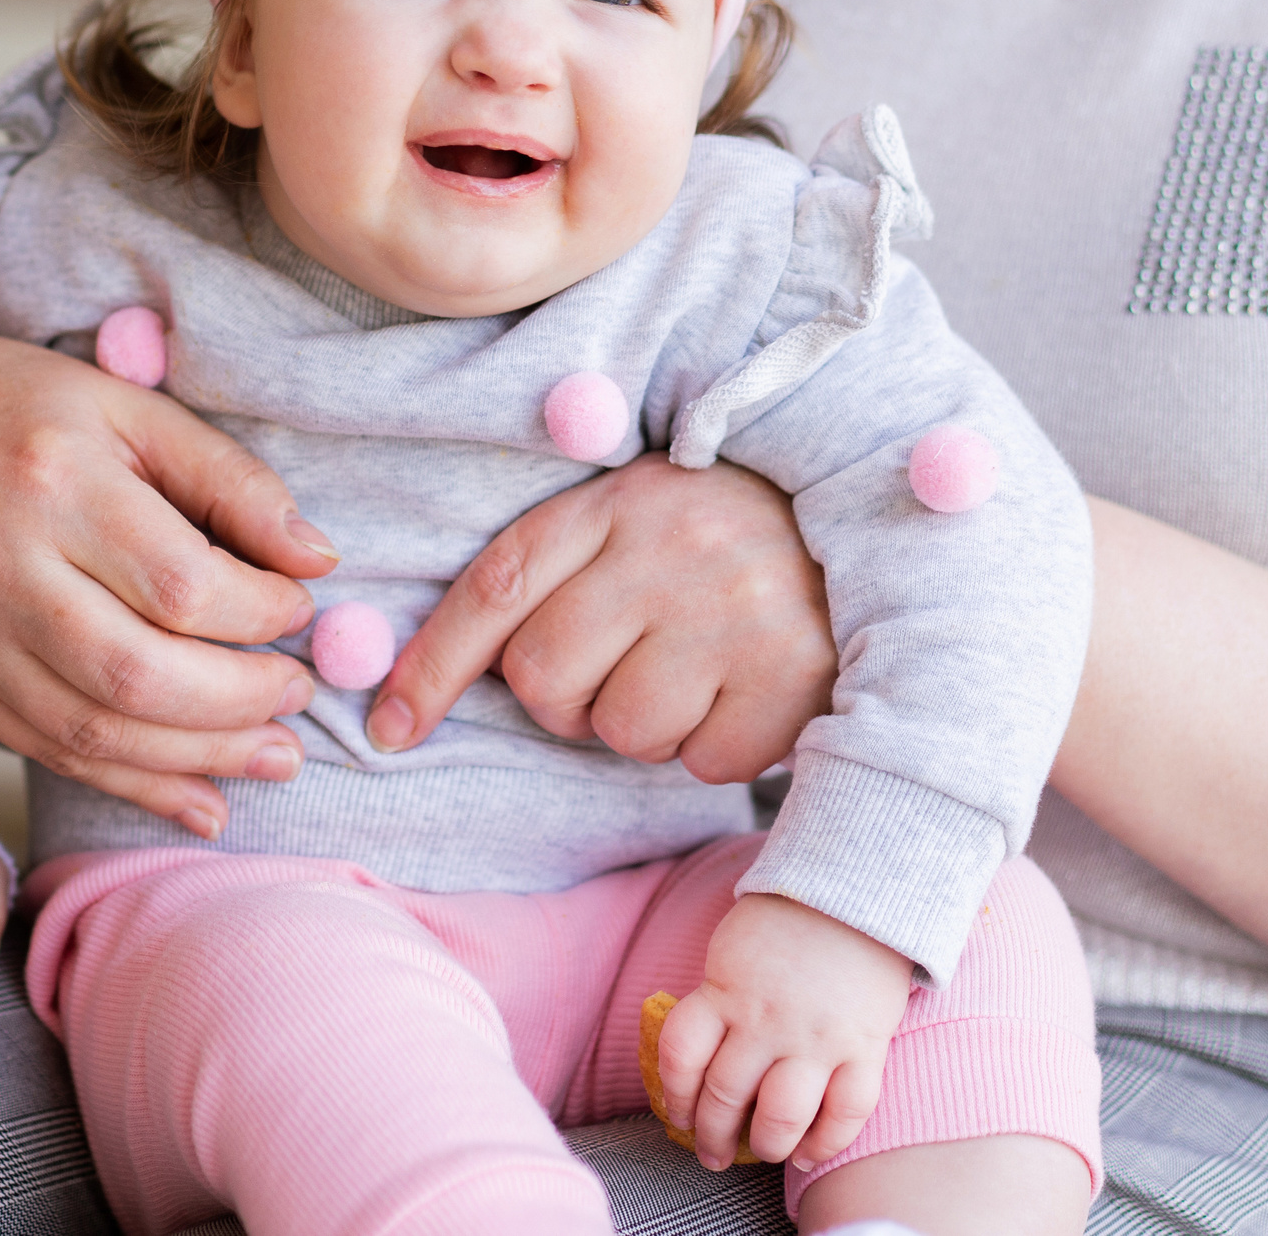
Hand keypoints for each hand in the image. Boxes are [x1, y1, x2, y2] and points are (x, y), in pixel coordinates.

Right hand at [0, 332, 338, 837]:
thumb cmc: (18, 406)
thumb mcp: (130, 409)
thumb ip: (228, 480)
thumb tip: (317, 560)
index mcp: (53, 478)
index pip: (180, 583)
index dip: (259, 613)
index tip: (299, 607)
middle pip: (137, 674)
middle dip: (239, 703)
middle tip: (297, 697)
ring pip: (92, 732)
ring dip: (198, 760)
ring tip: (273, 757)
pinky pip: (46, 750)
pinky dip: (130, 786)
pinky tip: (199, 795)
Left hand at [367, 455, 834, 782]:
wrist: (880, 528)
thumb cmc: (726, 539)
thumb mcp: (633, 517)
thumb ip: (549, 571)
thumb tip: (417, 681)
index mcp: (616, 504)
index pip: (497, 588)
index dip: (431, 667)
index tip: (386, 729)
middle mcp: (670, 550)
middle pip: (543, 677)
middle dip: (562, 698)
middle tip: (621, 664)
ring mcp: (735, 614)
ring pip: (619, 730)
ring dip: (642, 724)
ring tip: (694, 671)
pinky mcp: (794, 678)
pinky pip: (700, 763)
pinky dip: (712, 748)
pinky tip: (745, 694)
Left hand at [655, 893, 912, 1170]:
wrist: (856, 892)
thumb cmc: (786, 920)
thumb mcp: (732, 953)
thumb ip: (719, 1000)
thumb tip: (702, 1056)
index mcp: (723, 992)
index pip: (680, 1057)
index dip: (673, 1095)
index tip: (677, 1116)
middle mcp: (764, 1021)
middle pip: (726, 1096)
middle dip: (713, 1135)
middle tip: (712, 1154)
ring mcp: (815, 1038)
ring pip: (781, 1116)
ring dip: (767, 1145)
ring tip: (763, 1153)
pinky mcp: (863, 1047)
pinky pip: (846, 1112)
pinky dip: (826, 1142)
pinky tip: (809, 1153)